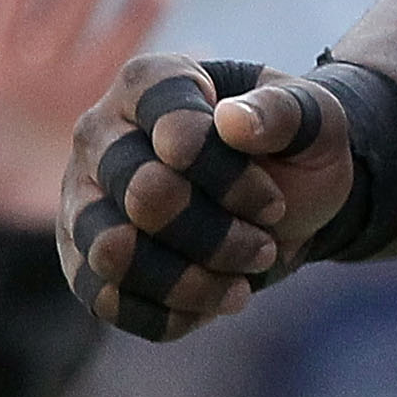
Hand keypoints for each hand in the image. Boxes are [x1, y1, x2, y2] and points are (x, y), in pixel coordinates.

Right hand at [61, 57, 354, 339]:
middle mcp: (98, 134)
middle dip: (219, 236)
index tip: (273, 201)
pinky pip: (107, 301)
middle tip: (264, 246)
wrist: (280, 202)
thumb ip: (284, 111)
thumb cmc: (291, 149)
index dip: (233, 180)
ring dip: (192, 282)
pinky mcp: (80, 259)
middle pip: (146, 197)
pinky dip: (170, 313)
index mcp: (151, 82)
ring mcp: (80, 198)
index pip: (179, 134)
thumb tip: (233, 122)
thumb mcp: (315, 119)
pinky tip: (212, 300)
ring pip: (115, 254)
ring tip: (241, 284)